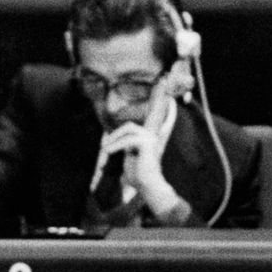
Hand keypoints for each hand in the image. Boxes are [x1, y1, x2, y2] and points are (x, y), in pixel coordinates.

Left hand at [98, 97, 181, 218]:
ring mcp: (151, 139)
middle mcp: (153, 135)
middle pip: (129, 126)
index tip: (167, 86)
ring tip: (107, 153)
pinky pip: (127, 140)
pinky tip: (109, 153)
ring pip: (128, 130)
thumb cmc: (137, 172)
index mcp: (150, 136)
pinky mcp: (147, 144)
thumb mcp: (129, 155)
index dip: (162, 100)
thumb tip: (108, 139)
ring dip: (113, 141)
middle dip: (115, 136)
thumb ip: (125, 143)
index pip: (156, 115)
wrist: (147, 185)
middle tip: (105, 149)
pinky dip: (116, 146)